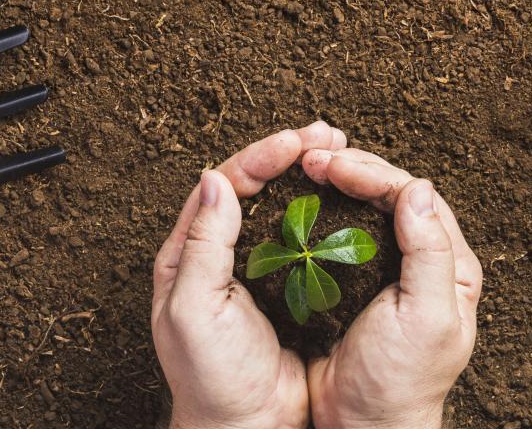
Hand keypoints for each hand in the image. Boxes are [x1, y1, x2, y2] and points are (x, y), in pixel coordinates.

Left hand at [152, 121, 346, 428]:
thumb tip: (214, 180)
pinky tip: (341, 192)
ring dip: (307, 171)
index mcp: (190, 249)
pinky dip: (321, 205)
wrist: (245, 428)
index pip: (225, 183)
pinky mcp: (285, 277)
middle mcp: (220, 247)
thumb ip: (202, 244)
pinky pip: (302, 230)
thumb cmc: (210, 377)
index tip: (295, 141)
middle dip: (289, 152)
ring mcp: (255, 261)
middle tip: (326, 133)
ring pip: (280, 200)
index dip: (261, 156)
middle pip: (254, 182)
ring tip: (337, 148)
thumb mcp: (195, 310)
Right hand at [301, 148, 482, 428]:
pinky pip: (342, 226)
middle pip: (390, 192)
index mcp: (451, 262)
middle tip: (313, 159)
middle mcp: (423, 255)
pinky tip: (304, 196)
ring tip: (305, 167)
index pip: (415, 197)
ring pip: (366, 203)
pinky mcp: (356, 272)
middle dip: (353, 168)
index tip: (334, 166)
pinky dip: (324, 205)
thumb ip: (430, 254)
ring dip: (337, 180)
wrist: (360, 426)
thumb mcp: (426, 320)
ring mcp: (387, 262)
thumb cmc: (399, 381)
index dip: (375, 174)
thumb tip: (419, 188)